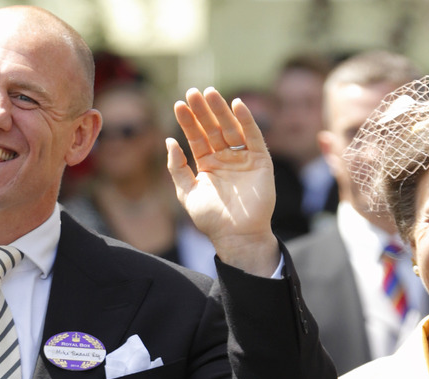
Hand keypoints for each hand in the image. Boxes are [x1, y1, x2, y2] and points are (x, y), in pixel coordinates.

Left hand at [166, 87, 278, 275]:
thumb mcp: (187, 192)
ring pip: (231, 127)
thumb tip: (169, 141)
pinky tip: (237, 105)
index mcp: (207, 164)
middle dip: (203, 110)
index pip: (196, 137)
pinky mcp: (260, 160)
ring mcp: (243, 158)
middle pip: (213, 128)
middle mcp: (225, 157)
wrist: (236, 236)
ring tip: (210, 93)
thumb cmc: (211, 219)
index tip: (179, 104)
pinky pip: (253, 136)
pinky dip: (247, 120)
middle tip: (193, 92)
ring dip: (221, 110)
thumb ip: (177, 168)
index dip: (188, 121)